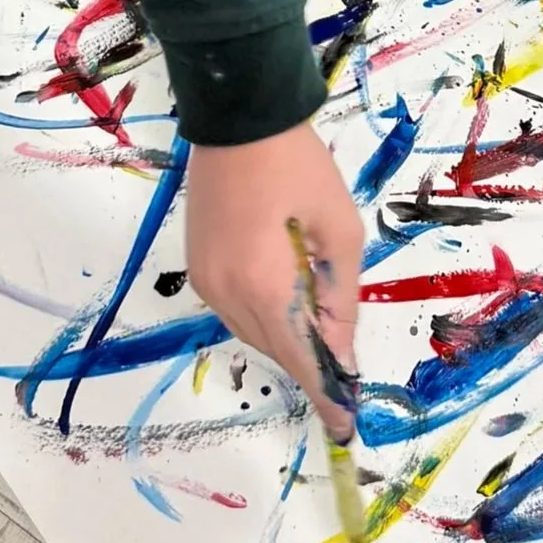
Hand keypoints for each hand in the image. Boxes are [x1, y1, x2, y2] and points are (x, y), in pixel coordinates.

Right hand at [187, 122, 363, 436]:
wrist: (238, 118)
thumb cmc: (298, 166)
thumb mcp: (338, 228)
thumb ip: (341, 295)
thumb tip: (342, 350)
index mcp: (265, 284)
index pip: (300, 355)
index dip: (325, 391)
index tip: (344, 424)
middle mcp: (226, 293)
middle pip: (276, 348)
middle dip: (311, 356)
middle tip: (343, 354)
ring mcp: (206, 281)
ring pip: (254, 333)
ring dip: (288, 333)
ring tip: (318, 310)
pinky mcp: (198, 268)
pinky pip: (236, 311)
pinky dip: (266, 315)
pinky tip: (288, 291)